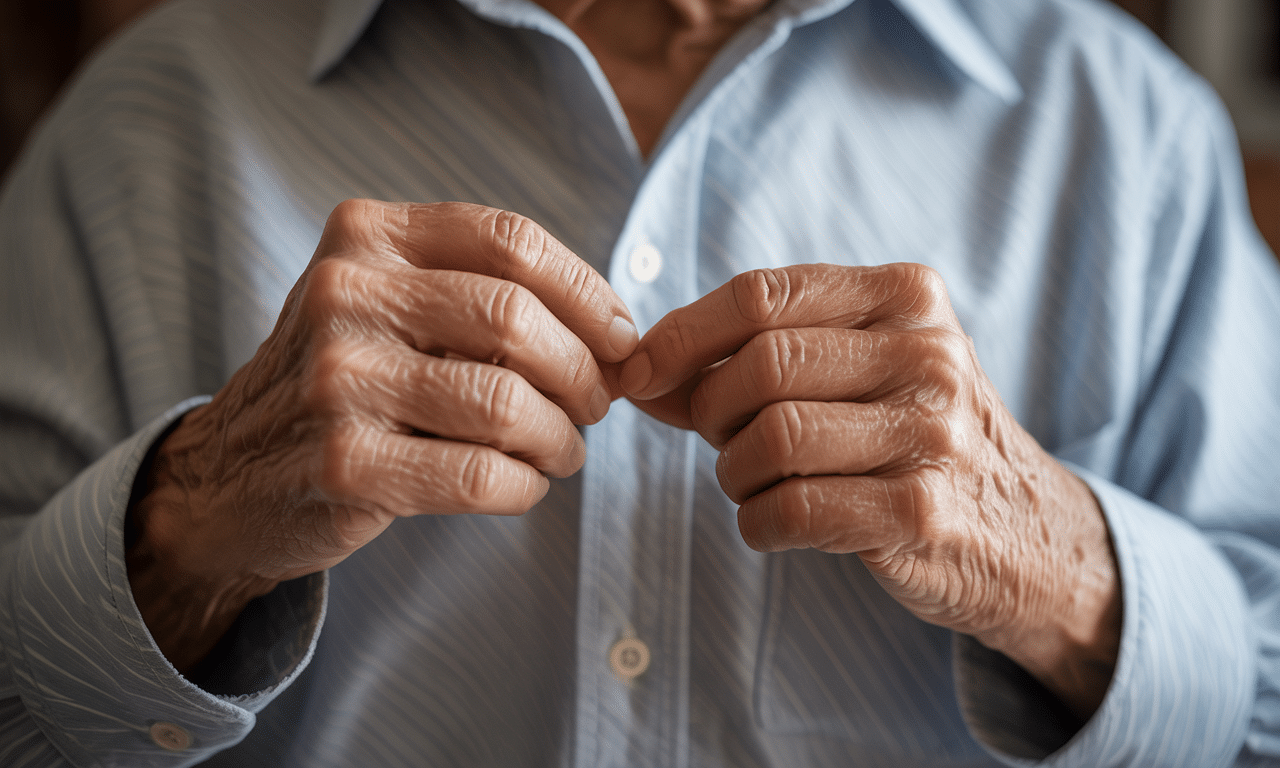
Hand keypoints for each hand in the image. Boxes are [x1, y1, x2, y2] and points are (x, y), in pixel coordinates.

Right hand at [127, 200, 637, 670]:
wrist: (230, 476)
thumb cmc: (341, 384)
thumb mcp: (386, 304)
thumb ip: (479, 294)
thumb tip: (613, 334)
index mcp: (366, 235)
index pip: (509, 240)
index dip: (587, 292)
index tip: (619, 338)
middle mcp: (344, 293)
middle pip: (516, 319)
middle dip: (582, 371)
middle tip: (596, 405)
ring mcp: (337, 380)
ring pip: (507, 403)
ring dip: (560, 438)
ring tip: (562, 451)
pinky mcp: (344, 464)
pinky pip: (481, 475)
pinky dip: (524, 487)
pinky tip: (522, 486)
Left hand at [619, 262, 1119, 718]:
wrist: (1021, 528)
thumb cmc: (910, 435)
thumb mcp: (855, 368)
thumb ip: (753, 356)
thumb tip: (639, 367)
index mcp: (906, 296)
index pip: (762, 294)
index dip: (682, 335)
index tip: (639, 373)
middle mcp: (928, 355)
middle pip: (761, 366)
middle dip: (711, 410)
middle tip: (720, 439)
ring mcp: (932, 435)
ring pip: (771, 438)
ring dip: (732, 471)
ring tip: (753, 481)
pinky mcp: (921, 513)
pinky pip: (791, 510)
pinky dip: (756, 522)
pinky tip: (773, 521)